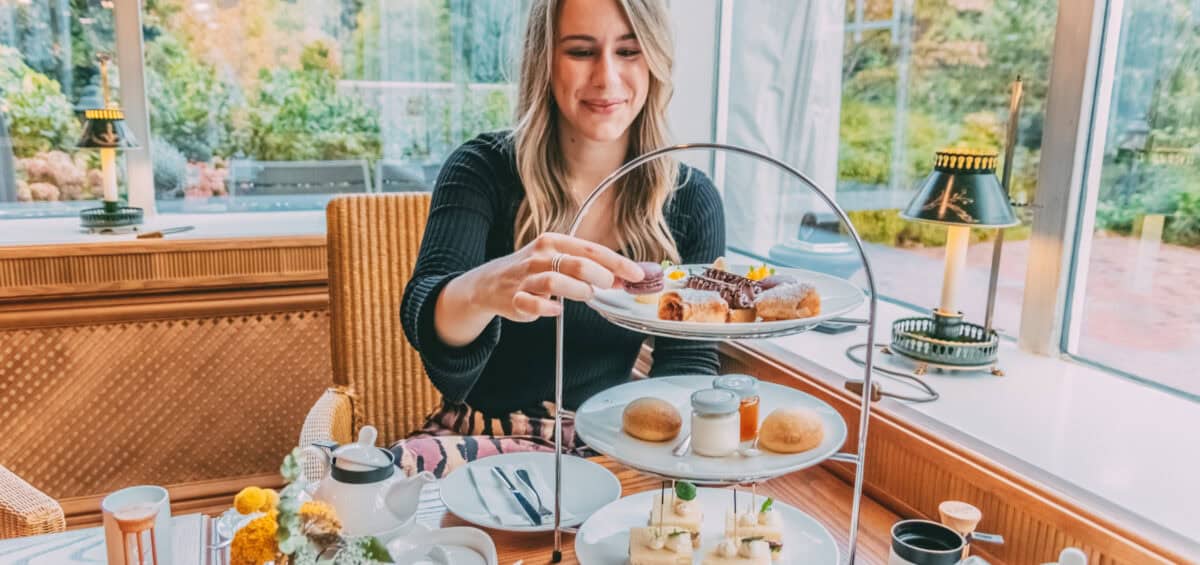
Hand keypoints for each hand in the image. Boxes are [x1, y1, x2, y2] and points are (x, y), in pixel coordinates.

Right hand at [473, 233, 643, 321]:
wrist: (490, 282)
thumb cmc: (534, 270)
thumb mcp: (560, 261)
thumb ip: (590, 269)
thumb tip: (622, 279)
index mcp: (554, 242)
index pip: (591, 249)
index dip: (617, 263)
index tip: (636, 274)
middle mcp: (540, 256)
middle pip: (577, 263)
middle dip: (599, 276)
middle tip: (607, 285)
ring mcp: (526, 277)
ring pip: (555, 281)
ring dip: (578, 291)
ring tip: (585, 295)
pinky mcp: (515, 298)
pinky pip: (532, 303)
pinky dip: (548, 308)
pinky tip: (556, 309)